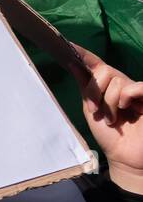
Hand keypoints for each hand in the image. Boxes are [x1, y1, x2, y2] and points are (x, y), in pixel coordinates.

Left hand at [73, 45, 142, 193]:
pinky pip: (138, 86)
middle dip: (95, 91)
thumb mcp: (91, 109)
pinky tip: (126, 108)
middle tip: (96, 111)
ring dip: (109, 102)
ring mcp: (136, 91)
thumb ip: (86, 87)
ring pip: (116, 80)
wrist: (125, 156)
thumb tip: (73, 64)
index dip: (83, 54)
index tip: (66, 44)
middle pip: (103, 71)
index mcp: (107, 86)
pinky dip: (126, 96)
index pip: (95, 64)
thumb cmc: (110, 134)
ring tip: (113, 119)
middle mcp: (122, 84)